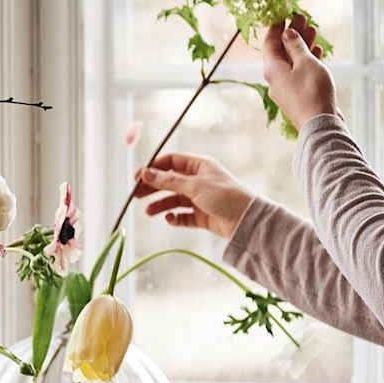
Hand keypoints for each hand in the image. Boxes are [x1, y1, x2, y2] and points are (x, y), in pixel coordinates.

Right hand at [134, 153, 254, 238]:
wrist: (246, 220)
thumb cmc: (225, 196)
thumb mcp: (194, 186)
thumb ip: (168, 181)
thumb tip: (146, 173)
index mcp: (199, 166)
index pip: (171, 162)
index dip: (153, 168)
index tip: (138, 177)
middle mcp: (198, 180)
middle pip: (169, 181)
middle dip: (153, 187)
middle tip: (137, 195)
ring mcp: (199, 198)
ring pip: (173, 199)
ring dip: (160, 205)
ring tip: (149, 212)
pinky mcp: (201, 215)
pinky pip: (182, 215)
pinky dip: (174, 217)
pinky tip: (170, 219)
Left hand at [263, 13, 336, 130]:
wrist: (320, 123)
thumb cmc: (312, 91)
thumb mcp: (305, 62)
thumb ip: (295, 46)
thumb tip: (286, 34)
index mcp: (272, 68)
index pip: (269, 42)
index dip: (276, 27)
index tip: (284, 14)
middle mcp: (274, 78)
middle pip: (281, 50)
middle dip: (292, 33)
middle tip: (303, 18)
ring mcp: (285, 87)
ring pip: (291, 60)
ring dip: (301, 45)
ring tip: (313, 30)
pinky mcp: (296, 94)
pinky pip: (298, 72)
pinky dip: (306, 60)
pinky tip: (317, 51)